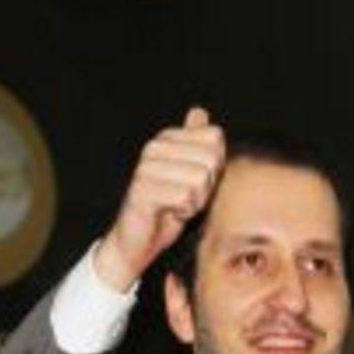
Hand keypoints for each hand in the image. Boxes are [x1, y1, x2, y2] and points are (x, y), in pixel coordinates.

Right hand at [95, 107, 225, 291]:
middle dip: (207, 186)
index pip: (215, 138)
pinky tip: (168, 213)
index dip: (215, 166)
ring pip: (200, 179)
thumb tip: (199, 111)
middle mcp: (154, 147)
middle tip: (185, 197)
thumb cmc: (168, 209)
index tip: (194, 182)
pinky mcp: (142, 188)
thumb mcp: (191, 174)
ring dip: (196, 201)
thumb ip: (196, 144)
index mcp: (167, 138)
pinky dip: (184, 212)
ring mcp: (146, 166)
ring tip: (176, 206)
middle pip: (211, 159)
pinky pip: (185, 197)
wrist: (139, 242)